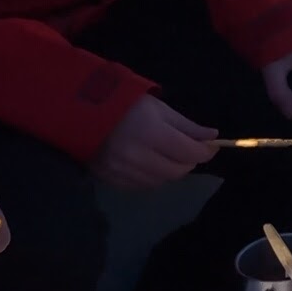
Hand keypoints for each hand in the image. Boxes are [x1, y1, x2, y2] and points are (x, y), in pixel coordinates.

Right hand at [91, 95, 217, 188]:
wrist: (79, 113)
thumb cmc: (124, 105)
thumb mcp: (159, 108)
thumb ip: (187, 126)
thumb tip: (212, 138)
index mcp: (152, 134)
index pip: (190, 153)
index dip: (206, 152)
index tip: (211, 147)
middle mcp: (138, 157)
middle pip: (177, 171)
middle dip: (188, 162)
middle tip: (189, 150)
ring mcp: (122, 171)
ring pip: (160, 181)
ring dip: (170, 171)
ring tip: (168, 156)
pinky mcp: (110, 179)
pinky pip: (141, 186)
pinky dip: (152, 178)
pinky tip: (150, 164)